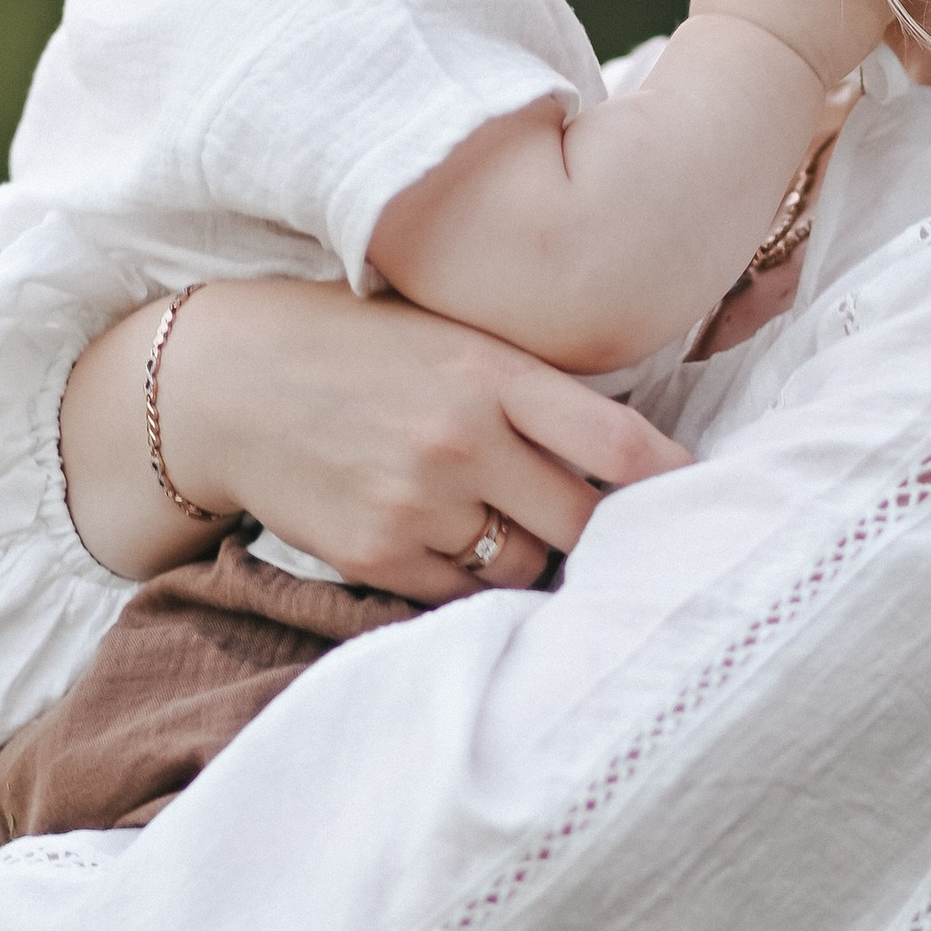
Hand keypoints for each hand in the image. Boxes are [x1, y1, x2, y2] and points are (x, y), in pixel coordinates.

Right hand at [62, 279, 690, 601]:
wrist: (224, 382)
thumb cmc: (354, 350)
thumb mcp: (449, 337)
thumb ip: (530, 389)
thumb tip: (634, 455)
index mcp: (493, 372)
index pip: (620, 445)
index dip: (677, 484)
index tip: (707, 501)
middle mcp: (462, 439)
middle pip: (584, 522)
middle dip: (601, 532)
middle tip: (607, 533)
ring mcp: (418, 502)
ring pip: (525, 566)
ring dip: (530, 557)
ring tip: (505, 525)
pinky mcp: (377, 553)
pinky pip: (461, 594)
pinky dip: (470, 581)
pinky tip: (450, 545)